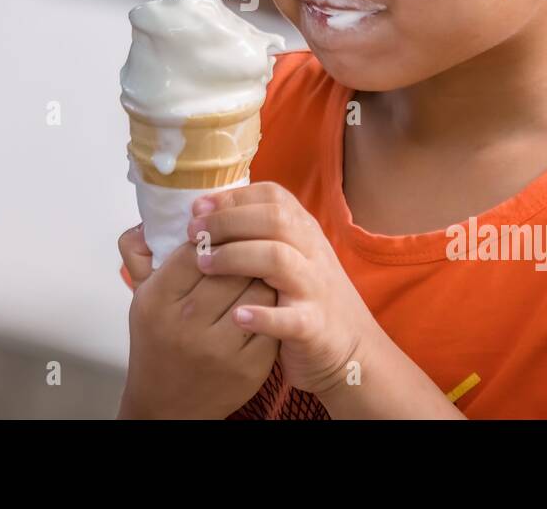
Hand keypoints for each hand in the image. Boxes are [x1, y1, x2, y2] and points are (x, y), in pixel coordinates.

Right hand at [116, 229, 278, 418]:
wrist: (167, 405)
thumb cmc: (157, 343)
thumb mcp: (140, 298)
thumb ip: (139, 253)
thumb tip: (149, 217)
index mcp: (157, 301)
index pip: (195, 249)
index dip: (211, 234)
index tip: (217, 231)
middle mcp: (186, 324)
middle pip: (231, 265)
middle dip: (242, 249)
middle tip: (248, 241)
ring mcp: (220, 348)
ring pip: (256, 288)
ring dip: (262, 273)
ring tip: (261, 266)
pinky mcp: (249, 366)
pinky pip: (271, 318)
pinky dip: (273, 304)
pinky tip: (267, 298)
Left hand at [186, 181, 380, 399]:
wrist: (353, 350)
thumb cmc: (306, 298)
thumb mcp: (290, 256)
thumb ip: (259, 234)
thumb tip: (204, 212)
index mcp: (304, 231)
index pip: (272, 196)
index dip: (232, 197)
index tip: (197, 207)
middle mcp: (312, 252)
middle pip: (272, 219)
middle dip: (227, 221)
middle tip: (192, 233)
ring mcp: (315, 288)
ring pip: (278, 258)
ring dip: (236, 257)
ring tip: (204, 266)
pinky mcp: (314, 326)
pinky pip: (290, 318)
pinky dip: (262, 316)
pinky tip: (235, 316)